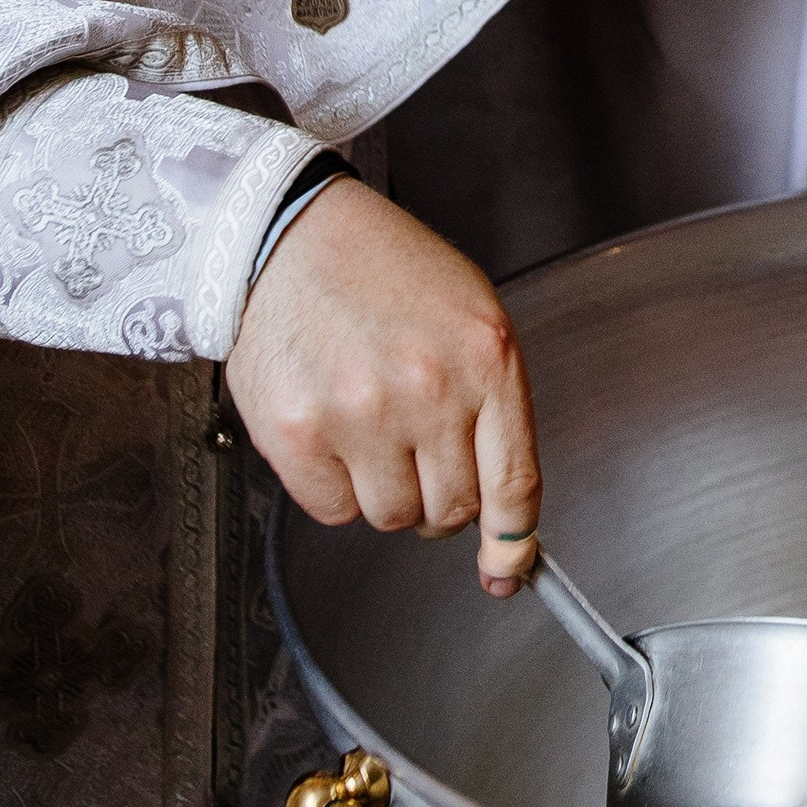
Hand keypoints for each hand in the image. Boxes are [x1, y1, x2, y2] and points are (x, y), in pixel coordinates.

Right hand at [226, 181, 542, 595]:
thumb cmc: (384, 274)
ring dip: (384, 489)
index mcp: (486, 358)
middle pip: (452, 509)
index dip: (513, 541)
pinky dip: (333, 485)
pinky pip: (332, 509)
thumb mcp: (470, 320)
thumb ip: (494, 411)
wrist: (292, 237)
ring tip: (370, 427)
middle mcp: (429, 390)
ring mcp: (360, 414)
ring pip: (391, 517)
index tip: (508, 569)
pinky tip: (330, 429)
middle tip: (415, 450)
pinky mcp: (297, 433)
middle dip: (439, 496)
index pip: (515, 481)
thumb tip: (505, 519)